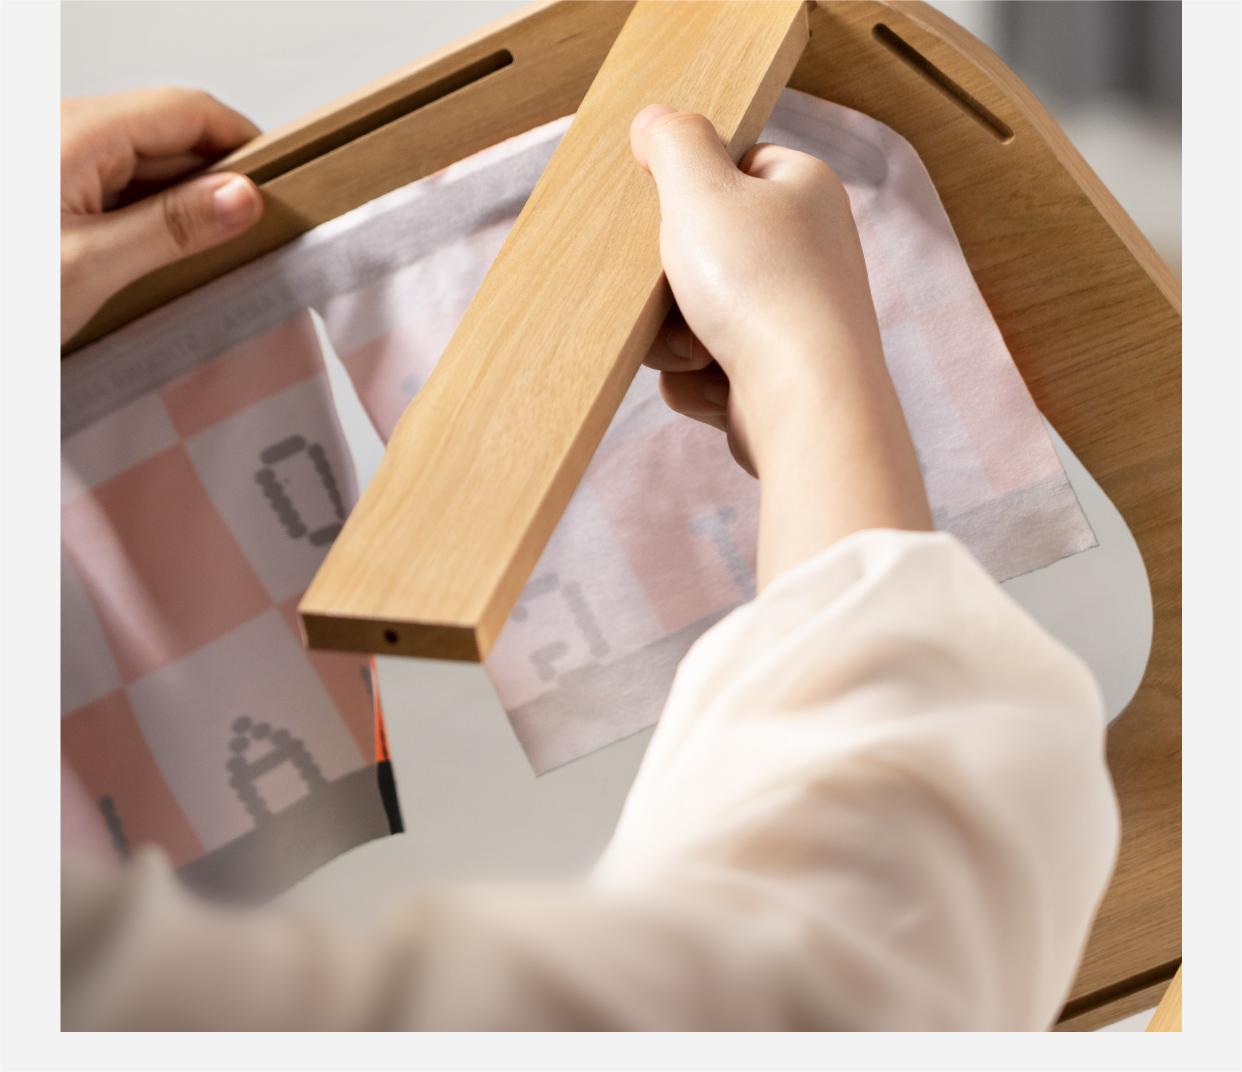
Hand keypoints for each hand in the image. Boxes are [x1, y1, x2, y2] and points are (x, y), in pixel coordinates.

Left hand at [61, 88, 264, 343]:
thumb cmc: (2, 299)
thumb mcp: (91, 266)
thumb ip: (173, 227)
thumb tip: (243, 196)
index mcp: (76, 131)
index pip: (188, 110)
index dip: (244, 143)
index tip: (283, 189)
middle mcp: (64, 134)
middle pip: (170, 138)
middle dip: (217, 184)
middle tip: (256, 239)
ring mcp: (54, 164)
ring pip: (145, 169)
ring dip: (184, 210)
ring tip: (210, 260)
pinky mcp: (49, 197)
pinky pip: (116, 195)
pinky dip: (150, 225)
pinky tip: (163, 265)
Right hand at [630, 105, 930, 584]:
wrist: (806, 404)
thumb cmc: (762, 291)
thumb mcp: (702, 191)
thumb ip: (674, 143)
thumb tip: (656, 120)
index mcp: (802, 190)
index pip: (730, 169)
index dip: (686, 194)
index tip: (664, 216)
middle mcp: (807, 251)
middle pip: (700, 251)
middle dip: (670, 286)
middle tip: (673, 293)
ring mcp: (793, 317)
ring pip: (692, 316)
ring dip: (675, 339)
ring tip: (699, 350)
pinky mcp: (775, 375)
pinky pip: (703, 369)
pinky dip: (698, 381)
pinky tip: (717, 387)